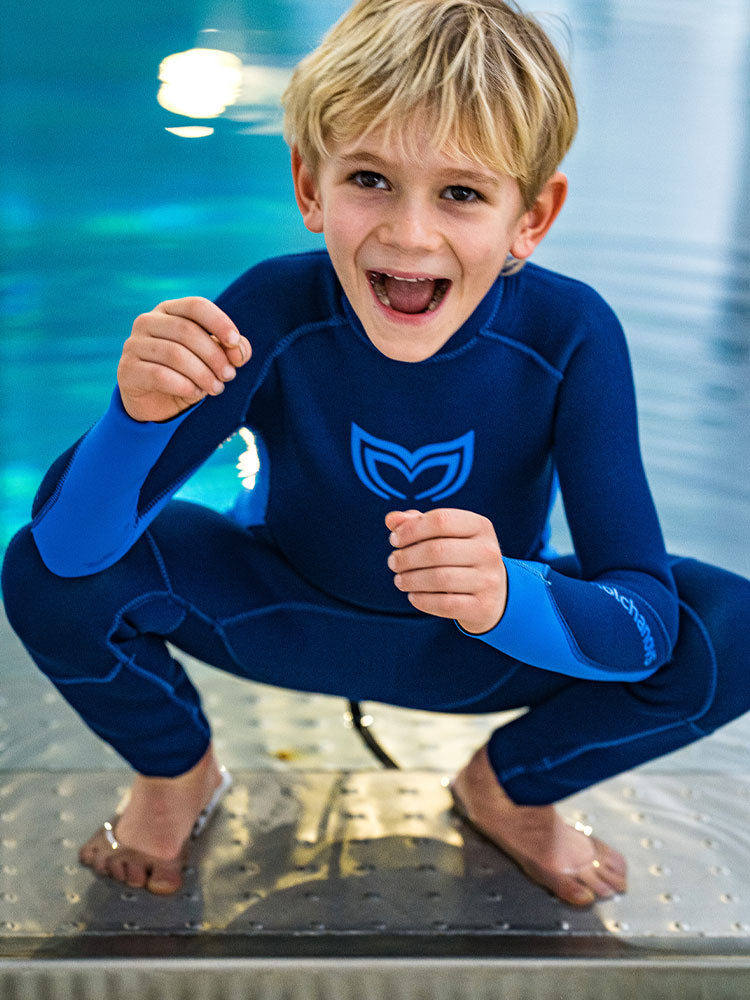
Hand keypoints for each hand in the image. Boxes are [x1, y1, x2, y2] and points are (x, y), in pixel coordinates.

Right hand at [117, 297, 251, 421]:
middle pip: (187, 331)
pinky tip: (195, 393)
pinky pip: (159, 375)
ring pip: (175, 354)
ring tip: (216, 388)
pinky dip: (184, 385)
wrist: (156, 402)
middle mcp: (147, 321)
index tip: (235, 342)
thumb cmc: (188, 373)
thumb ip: (231, 350)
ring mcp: (133, 344)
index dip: (219, 322)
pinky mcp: (127, 369)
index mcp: (169, 310)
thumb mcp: (213, 360)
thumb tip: (240, 350)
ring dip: (202, 374)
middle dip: (214, 355)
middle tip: (228, 375)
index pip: (196, 306)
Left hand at [385, 508, 507, 633]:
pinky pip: (445, 604)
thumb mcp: (444, 535)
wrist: (494, 593)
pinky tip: (413, 596)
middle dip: (407, 557)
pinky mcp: (483, 606)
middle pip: (437, 550)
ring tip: (400, 579)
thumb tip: (392, 520)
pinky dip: (423, 600)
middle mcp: (488, 551)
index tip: (394, 539)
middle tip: (393, 562)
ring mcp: (488, 580)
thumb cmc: (460, 556)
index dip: (411, 530)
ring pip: (440, 579)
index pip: (440, 520)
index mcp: (480, 525)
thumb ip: (416, 523)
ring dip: (411, 580)